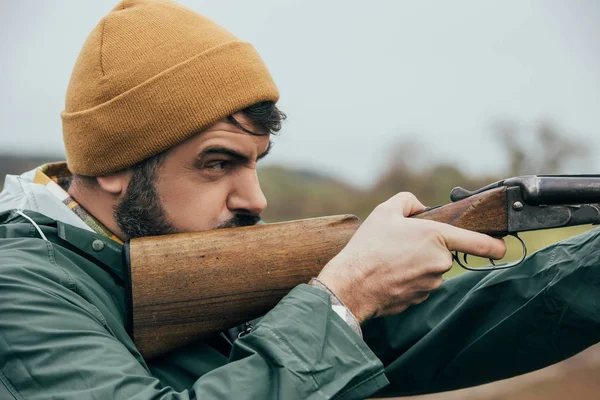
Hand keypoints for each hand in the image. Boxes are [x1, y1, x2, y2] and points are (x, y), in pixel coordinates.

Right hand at [317, 192, 505, 322]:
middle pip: (445, 253)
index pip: (480, 244)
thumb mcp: (385, 211)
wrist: (351, 284)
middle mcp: (440, 262)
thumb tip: (420, 208)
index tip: (502, 245)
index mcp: (437, 237)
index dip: (496, 245)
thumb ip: (408, 201)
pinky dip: (408, 279)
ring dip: (417, 264)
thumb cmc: (369, 247)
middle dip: (429, 249)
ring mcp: (431, 284)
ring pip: (431, 270)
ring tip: (390, 259)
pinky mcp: (419, 299)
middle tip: (402, 244)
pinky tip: (388, 273)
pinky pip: (420, 284)